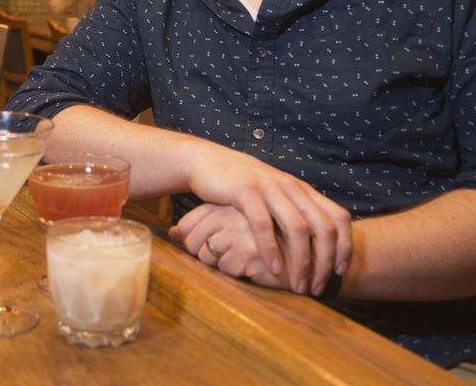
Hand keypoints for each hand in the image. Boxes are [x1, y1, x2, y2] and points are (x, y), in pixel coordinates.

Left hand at [170, 203, 290, 288]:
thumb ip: (206, 223)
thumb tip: (170, 232)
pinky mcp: (250, 252)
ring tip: (241, 261)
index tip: (192, 245)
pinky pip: (225, 269)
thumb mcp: (236, 223)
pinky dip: (235, 273)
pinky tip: (251, 269)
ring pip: (207, 256)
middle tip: (218, 257)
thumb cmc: (265, 238)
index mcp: (230, 201)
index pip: (190, 222)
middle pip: (193, 241)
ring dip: (220, 265)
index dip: (188, 239)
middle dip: (200, 254)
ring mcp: (241, 231)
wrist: (305, 252)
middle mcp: (234, 212)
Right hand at [185, 146, 351, 295]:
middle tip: (318, 287)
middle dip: (325, 263)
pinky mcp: (246, 191)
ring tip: (298, 286)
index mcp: (302, 189)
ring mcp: (270, 187)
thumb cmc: (241, 186)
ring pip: (298, 229)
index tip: (340, 272)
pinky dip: (271, 250)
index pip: (339, 217)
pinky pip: (264, 225)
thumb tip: (316, 243)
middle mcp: (291, 187)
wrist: (206, 161)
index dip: (345, 246)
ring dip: (301, 262)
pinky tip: (273, 269)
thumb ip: (294, 212)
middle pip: (324, 227)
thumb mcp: (274, 195)